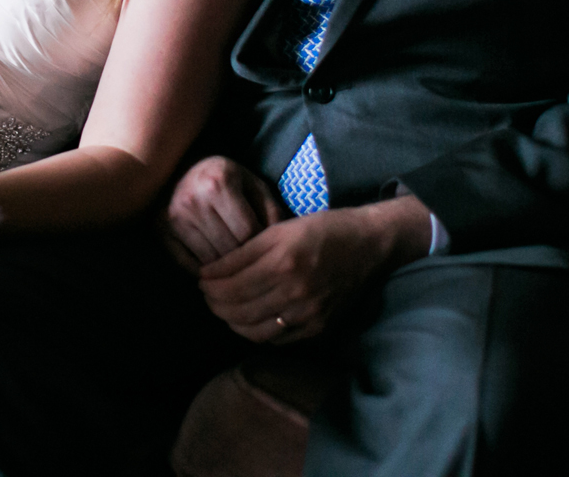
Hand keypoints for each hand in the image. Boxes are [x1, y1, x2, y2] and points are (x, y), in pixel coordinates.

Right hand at [161, 156, 289, 271]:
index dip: (261, 245)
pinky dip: (204, 270)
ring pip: (209, 261)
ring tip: (235, 264)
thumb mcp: (252, 185)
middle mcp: (192, 200)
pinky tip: (214, 265)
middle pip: (228, 249)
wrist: (180, 168)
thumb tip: (281, 247)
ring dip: (225, 267)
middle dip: (244, 258)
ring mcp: (174, 218)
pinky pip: (188, 265)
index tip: (267, 249)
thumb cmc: (225, 179)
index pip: (247, 232)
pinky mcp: (161, 232)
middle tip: (253, 261)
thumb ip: (270, 211)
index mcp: (218, 183)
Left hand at [198, 194, 431, 343]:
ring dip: (231, 320)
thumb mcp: (280, 228)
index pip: (230, 284)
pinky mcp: (318, 327)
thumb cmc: (322, 230)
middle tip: (207, 293)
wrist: (368, 245)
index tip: (200, 278)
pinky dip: (255, 331)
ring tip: (223, 307)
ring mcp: (308, 313)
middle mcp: (295, 291)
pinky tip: (248, 318)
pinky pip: (276, 339)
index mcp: (283, 262)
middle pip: (238, 310)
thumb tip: (210, 271)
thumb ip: (244, 251)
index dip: (208, 284)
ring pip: (253, 330)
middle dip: (214, 303)